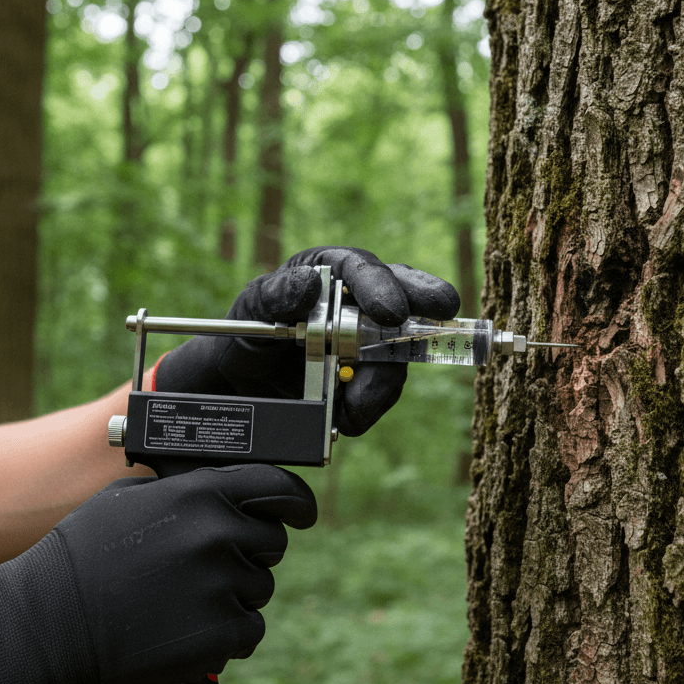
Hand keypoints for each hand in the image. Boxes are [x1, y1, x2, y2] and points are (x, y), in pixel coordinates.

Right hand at [0, 465, 315, 683]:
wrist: (45, 625)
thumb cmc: (81, 558)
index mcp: (200, 494)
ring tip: (182, 601)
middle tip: (209, 568)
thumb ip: (188, 490)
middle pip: (273, 542)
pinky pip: (250, 630)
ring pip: (260, 588)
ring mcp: (221, 586)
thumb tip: (227, 491)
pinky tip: (187, 630)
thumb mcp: (129, 499)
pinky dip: (228, 636)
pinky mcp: (220, 636)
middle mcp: (218, 534)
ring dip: (234, 595)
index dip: (296, 502)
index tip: (301, 512)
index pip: (278, 487)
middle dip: (251, 553)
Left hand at [154, 247, 460, 435]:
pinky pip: (386, 388)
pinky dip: (371, 405)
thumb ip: (276, 295)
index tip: (390, 310)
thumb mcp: (253, 311)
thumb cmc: (246, 332)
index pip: (361, 267)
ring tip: (354, 406)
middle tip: (441, 311)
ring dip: (383, 381)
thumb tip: (309, 283)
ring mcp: (370, 339)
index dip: (382, 284)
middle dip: (424, 303)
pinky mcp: (370, 375)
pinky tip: (348, 416)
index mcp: (329, 271)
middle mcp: (358, 300)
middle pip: (404, 294)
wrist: (241, 385)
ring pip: (398, 352)